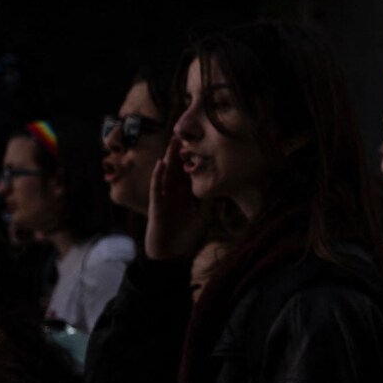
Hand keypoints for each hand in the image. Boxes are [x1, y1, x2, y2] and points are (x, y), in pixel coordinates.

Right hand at [141, 142, 207, 262]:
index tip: (203, 141)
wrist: (171, 250)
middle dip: (182, 151)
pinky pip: (156, 187)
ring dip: (169, 157)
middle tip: (187, 132)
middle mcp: (174, 190)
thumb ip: (211, 202)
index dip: (195, 157)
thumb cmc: (186, 233)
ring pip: (166, 172)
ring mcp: (164, 195)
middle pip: (178, 166)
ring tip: (173, 141)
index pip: (190, 170)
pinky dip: (158, 176)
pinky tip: (160, 164)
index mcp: (186, 191)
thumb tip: (226, 190)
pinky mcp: (157, 204)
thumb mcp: (203, 215)